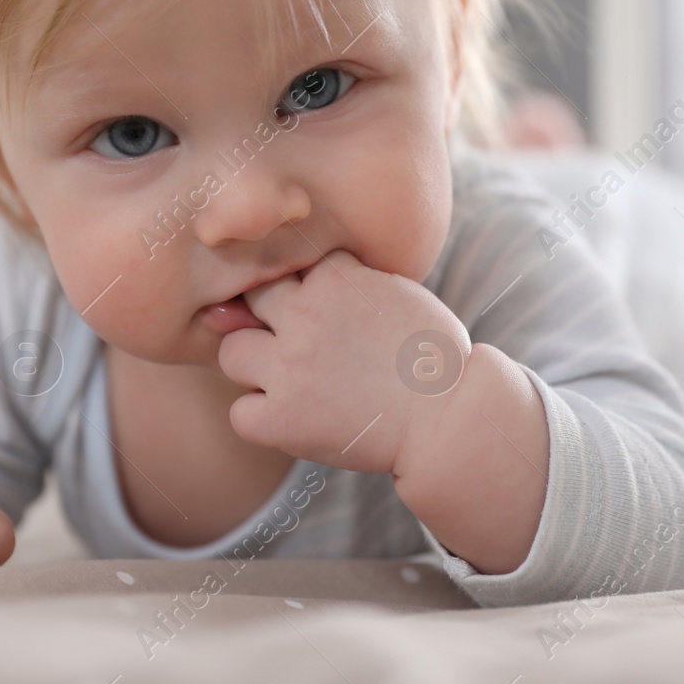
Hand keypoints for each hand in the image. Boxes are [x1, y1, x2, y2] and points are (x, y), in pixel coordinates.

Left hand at [216, 249, 471, 473]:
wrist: (451, 417)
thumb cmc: (431, 356)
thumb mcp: (394, 292)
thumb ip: (346, 280)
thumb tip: (300, 281)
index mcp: (335, 278)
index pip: (288, 263)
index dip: (301, 288)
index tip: (322, 311)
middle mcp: (304, 316)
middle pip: (251, 299)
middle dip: (270, 318)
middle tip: (303, 346)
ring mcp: (289, 368)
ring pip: (232, 352)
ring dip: (255, 365)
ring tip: (291, 380)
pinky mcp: (283, 419)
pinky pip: (239, 413)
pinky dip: (261, 418)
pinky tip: (293, 417)